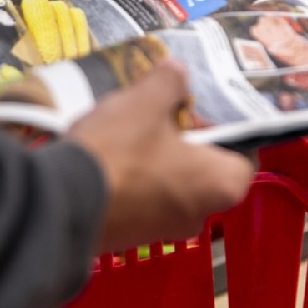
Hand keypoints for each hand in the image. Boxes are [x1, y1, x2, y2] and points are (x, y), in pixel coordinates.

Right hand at [68, 60, 254, 252]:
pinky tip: (111, 154)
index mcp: (221, 184)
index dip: (226, 128)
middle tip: (165, 112)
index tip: (203, 109)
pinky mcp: (131, 236)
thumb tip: (178, 71)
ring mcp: (164, 230)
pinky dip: (135, 179)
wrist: (64, 201)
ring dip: (158, 159)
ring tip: (133, 128)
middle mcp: (200, 215)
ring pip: (172, 185)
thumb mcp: (146, 102)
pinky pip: (144, 200)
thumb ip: (169, 82)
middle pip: (205, 170)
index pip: (243, 155)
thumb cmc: (121, 150)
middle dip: (187, 141)